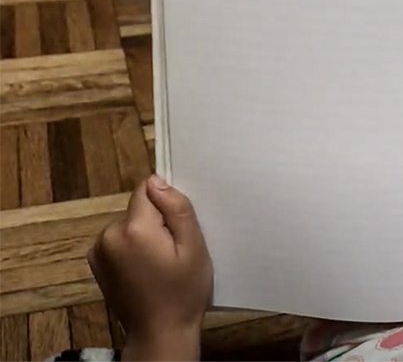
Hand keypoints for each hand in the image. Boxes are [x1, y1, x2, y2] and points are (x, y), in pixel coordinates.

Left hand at [88, 176, 212, 360]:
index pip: (147, 190)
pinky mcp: (96, 263)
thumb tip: (156, 181)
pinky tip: (145, 270)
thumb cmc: (184, 292)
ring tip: (160, 264)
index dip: (166, 206)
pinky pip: (118, 240)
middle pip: (138, 209)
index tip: (178, 229)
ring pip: (129, 224)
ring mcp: (98, 250)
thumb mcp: (194, 247)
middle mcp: (109, 235)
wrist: (160, 333)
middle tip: (174, 252)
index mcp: (134, 229)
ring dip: (144, 236)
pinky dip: (132, 248)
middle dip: (157, 223)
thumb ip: (176, 209)